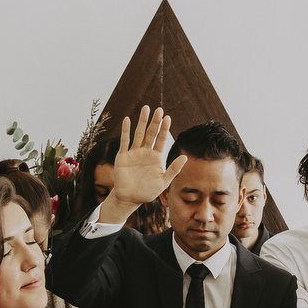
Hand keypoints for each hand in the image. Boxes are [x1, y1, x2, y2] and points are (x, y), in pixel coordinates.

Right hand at [99, 106, 189, 222]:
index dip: (164, 129)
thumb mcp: (163, 182)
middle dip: (155, 122)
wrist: (130, 199)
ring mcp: (134, 153)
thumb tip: (185, 157)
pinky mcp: (123, 156)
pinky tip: (127, 120)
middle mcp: (145, 152)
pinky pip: (125, 141)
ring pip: (139, 134)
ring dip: (142, 121)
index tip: (167, 118)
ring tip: (146, 108)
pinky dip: (125, 131)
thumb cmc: (147, 192)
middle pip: (151, 133)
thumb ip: (174, 169)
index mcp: (156, 157)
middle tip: (159, 109)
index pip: (161, 139)